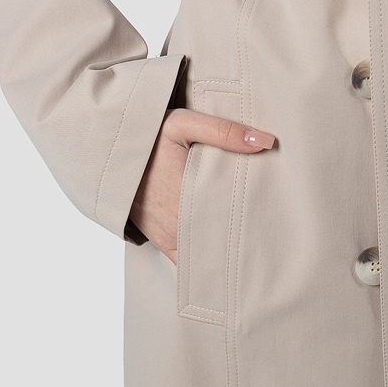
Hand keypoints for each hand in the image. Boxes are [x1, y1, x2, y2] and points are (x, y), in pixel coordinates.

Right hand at [127, 108, 275, 263]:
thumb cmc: (144, 136)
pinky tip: (230, 260)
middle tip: (278, 240)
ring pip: (209, 257)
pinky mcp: (162, 241)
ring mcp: (170, 238)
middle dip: (251, 243)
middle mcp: (179, 228)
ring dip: (230, 253)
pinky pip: (190, 262)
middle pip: (225, 245)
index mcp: (188, 201)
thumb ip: (223, 131)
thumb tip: (265, 141)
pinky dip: (208, 263)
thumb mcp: (181, 123)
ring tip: (261, 251)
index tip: (281, 228)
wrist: (106, 151)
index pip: (235, 225)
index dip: (259, 230)